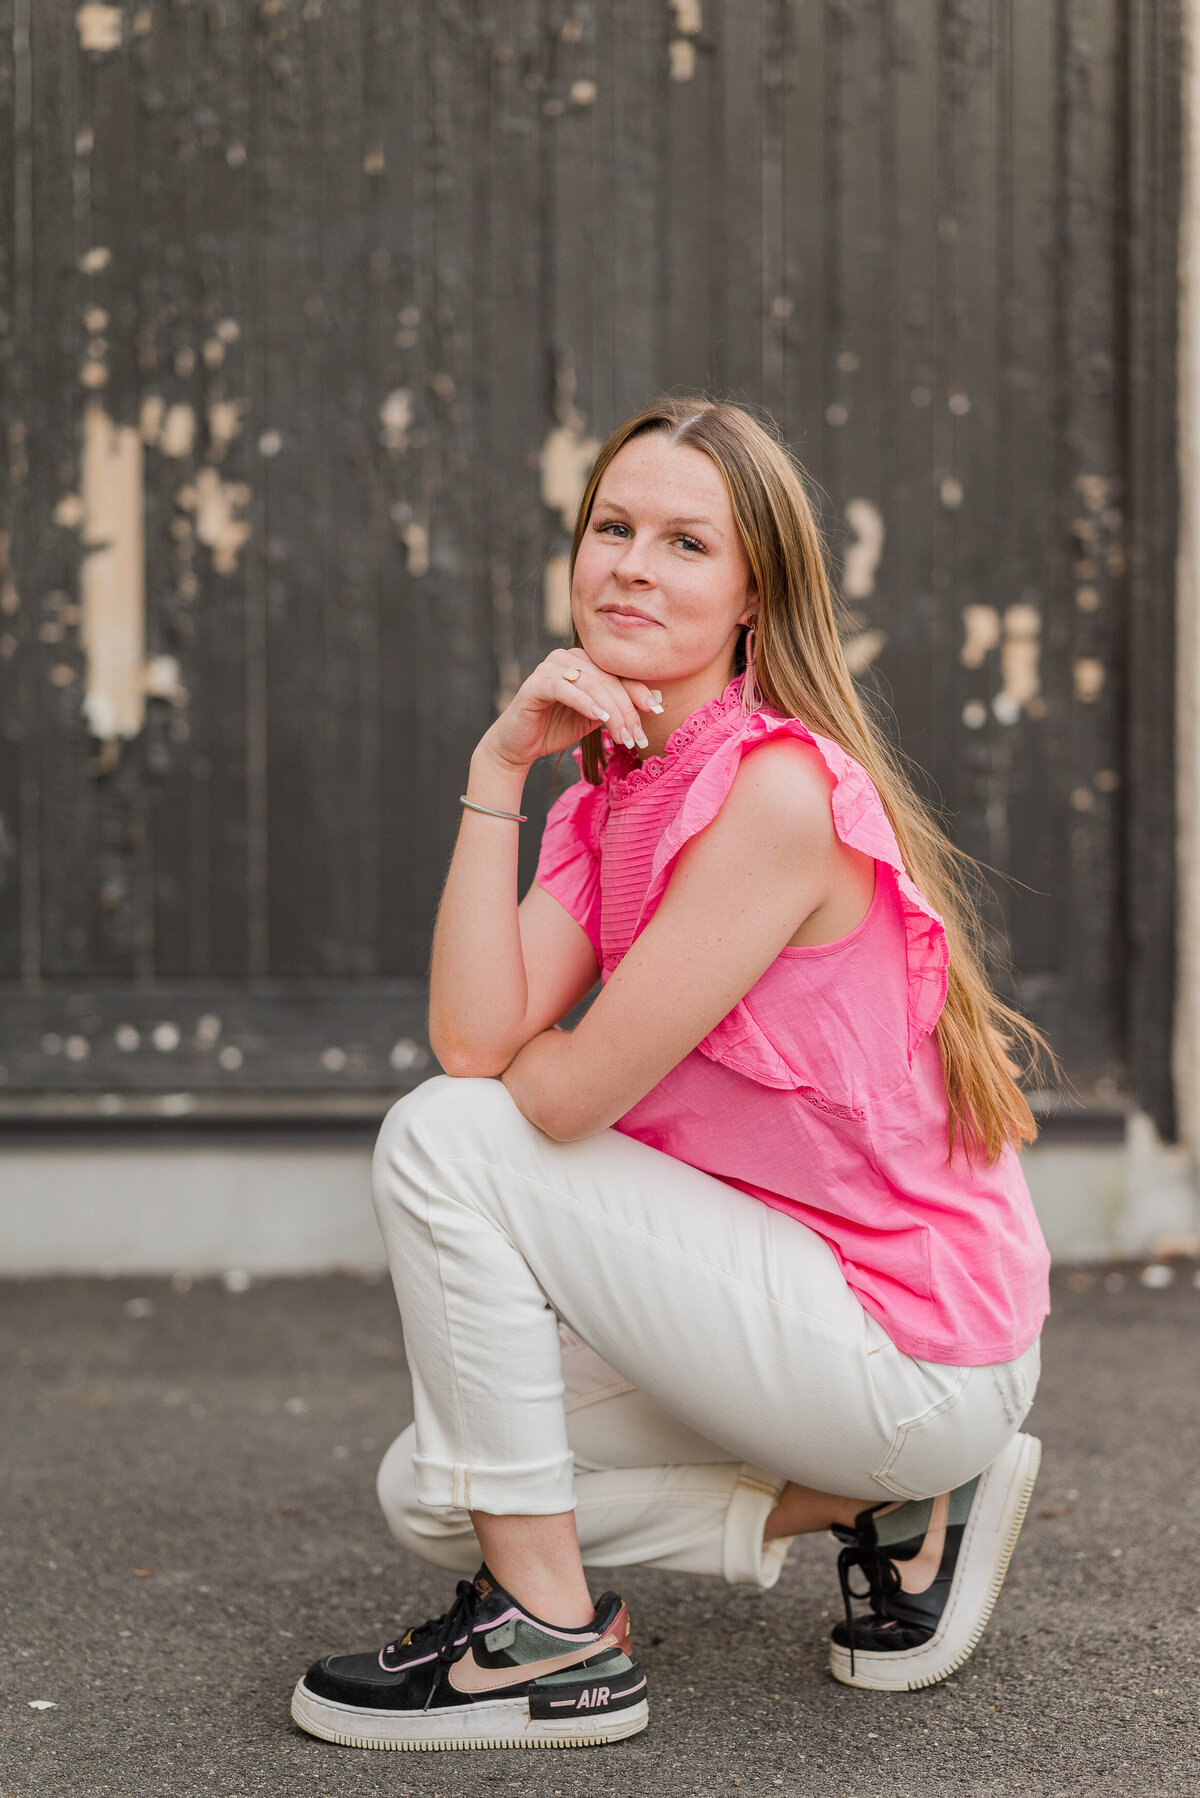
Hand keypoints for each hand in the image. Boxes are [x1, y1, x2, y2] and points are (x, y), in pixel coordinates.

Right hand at [480, 647, 661, 770]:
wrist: (519, 746)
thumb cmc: (557, 729)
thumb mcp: (596, 718)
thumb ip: (619, 706)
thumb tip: (660, 701)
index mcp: (584, 661)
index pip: (618, 673)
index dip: (639, 691)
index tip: (658, 711)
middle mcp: (568, 657)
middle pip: (608, 680)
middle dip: (626, 710)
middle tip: (638, 737)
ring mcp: (550, 667)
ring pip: (591, 685)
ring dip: (611, 713)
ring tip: (623, 737)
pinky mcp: (535, 683)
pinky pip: (565, 689)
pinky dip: (585, 703)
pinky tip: (599, 719)